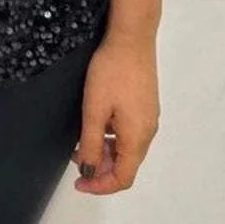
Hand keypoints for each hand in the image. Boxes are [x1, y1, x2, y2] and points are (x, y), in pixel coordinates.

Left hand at [70, 32, 159, 194]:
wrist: (131, 37)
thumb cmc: (111, 73)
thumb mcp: (94, 110)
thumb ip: (91, 144)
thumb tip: (89, 171)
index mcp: (137, 138)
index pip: (123, 178)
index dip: (100, 186)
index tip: (78, 182)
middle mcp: (148, 131)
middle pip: (126, 164)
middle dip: (100, 167)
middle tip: (75, 156)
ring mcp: (149, 117)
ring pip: (127, 148)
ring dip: (105, 151)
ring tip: (81, 139)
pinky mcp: (146, 104)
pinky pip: (129, 132)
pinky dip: (112, 137)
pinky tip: (96, 122)